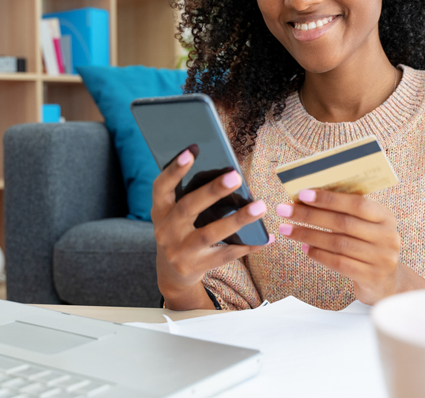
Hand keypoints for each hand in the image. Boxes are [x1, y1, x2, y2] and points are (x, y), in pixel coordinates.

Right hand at [151, 148, 273, 309]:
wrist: (172, 274)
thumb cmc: (181, 232)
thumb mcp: (176, 215)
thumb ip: (192, 196)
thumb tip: (228, 174)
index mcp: (160, 210)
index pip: (162, 186)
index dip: (174, 169)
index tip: (192, 150)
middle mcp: (165, 230)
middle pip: (188, 207)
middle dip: (213, 191)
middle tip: (236, 176)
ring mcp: (178, 251)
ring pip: (210, 233)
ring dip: (237, 219)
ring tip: (260, 206)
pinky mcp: (193, 267)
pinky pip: (224, 255)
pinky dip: (246, 246)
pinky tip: (265, 237)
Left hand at [276, 189, 424, 303]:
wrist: (387, 282)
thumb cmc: (368, 246)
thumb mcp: (365, 226)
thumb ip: (345, 212)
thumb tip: (307, 198)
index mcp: (385, 217)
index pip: (356, 203)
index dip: (328, 198)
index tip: (302, 194)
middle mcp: (387, 236)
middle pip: (343, 223)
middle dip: (309, 215)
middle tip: (284, 211)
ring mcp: (381, 258)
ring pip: (337, 243)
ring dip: (308, 235)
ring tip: (287, 230)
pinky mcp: (371, 277)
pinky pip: (339, 263)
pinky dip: (318, 254)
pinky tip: (304, 248)